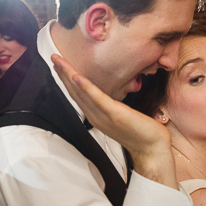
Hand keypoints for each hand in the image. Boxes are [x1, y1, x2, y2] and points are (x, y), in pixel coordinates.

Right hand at [51, 54, 176, 188]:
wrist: (152, 149)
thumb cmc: (141, 132)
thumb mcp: (121, 116)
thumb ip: (111, 107)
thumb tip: (109, 96)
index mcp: (96, 116)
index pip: (77, 95)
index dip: (67, 79)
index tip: (60, 64)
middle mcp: (95, 116)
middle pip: (74, 92)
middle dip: (63, 73)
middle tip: (53, 56)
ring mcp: (103, 116)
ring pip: (81, 92)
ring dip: (68, 75)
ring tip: (58, 61)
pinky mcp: (114, 114)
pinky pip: (96, 98)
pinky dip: (85, 87)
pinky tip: (76, 76)